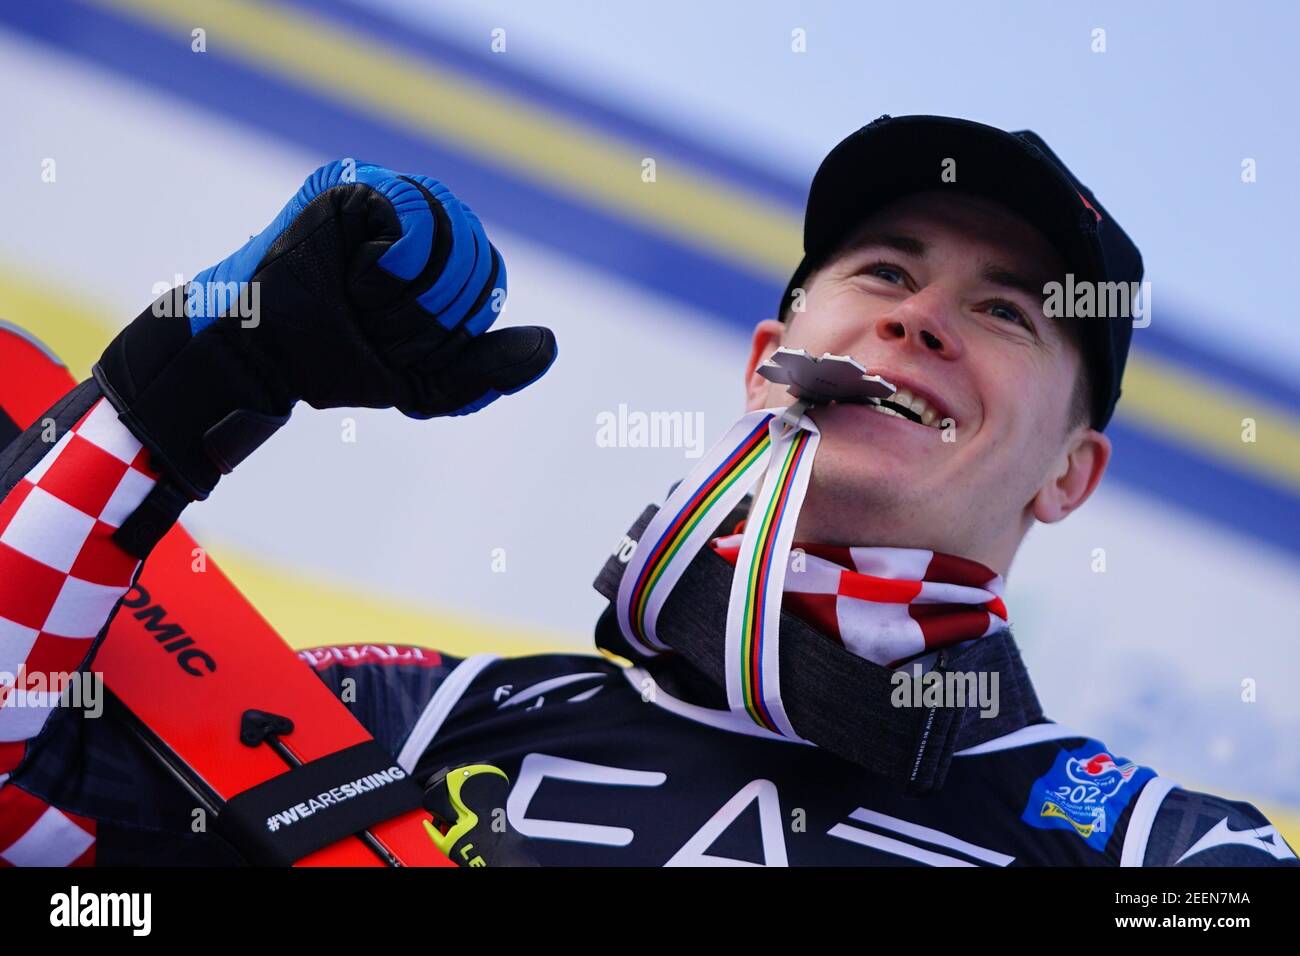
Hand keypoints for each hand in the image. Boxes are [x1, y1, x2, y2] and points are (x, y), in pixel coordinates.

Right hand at [95, 160, 556, 498]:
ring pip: (452, 242)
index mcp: (438, 259)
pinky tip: (356, 277)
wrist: (269, 356)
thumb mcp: (428, 383)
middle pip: (475, 263)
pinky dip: (395, 270)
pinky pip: (418, 224)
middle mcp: (417, 220)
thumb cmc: (337, 365)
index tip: (398, 342)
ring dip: (409, 297)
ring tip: (360, 301)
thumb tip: (548, 345)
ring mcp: (387, 197)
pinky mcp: (358, 184)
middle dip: (429, 317)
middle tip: (372, 323)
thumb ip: (487, 367)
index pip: (487, 281)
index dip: (455, 323)